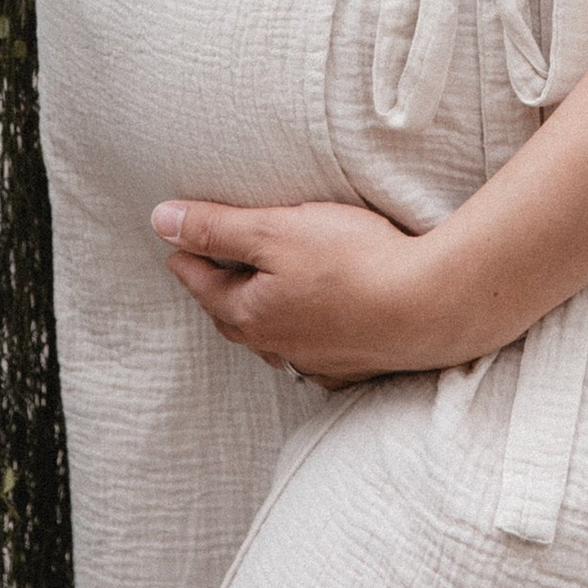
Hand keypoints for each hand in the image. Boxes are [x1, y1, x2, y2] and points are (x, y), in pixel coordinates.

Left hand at [152, 196, 473, 387]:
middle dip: (217, 292)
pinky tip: (311, 328)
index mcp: (251, 314)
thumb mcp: (274, 230)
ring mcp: (316, 361)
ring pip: (271, 338)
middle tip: (206, 271)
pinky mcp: (352, 366)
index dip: (187, 258)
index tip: (174, 247)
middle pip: (233, 316)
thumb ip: (216, 228)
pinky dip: (301, 337)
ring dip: (258, 317)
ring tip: (255, 298)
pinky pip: (311, 353)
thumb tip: (160, 221)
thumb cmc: (351, 261)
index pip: (203, 283)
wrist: (427, 306)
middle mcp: (277, 346)